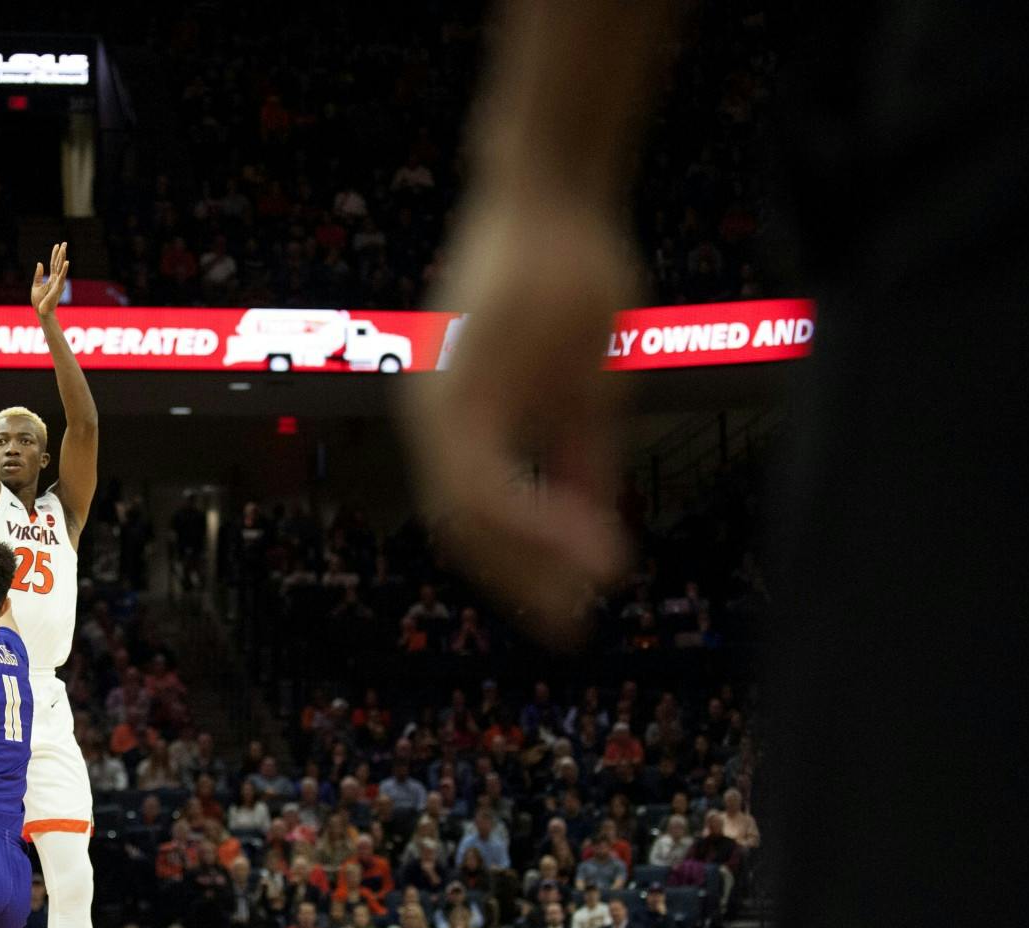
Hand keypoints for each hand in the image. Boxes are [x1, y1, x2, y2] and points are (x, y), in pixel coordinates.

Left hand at [30, 242, 67, 317]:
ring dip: (63, 257)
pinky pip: (61, 276)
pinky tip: (67, 262)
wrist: (42, 311)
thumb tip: (40, 263)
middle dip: (62, 253)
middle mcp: (56, 279)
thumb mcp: (36, 285)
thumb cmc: (38, 301)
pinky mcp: (58, 287)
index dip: (55, 254)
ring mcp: (58, 282)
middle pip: (59, 263)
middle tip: (65, 242)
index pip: (53, 263)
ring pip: (61, 267)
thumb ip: (38, 274)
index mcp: (51, 278)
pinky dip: (64, 269)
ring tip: (64, 248)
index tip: (57, 245)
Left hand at [403, 197, 633, 647]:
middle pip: (463, 531)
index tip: (566, 613)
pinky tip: (582, 541)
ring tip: (579, 599)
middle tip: (569, 628)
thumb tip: (593, 527)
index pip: (475, 522)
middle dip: (519, 584)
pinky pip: (488, 477)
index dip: (519, 572)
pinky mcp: (462, 388)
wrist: (552, 198)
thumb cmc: (567, 283)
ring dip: (528, 562)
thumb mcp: (583, 390)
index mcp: (456, 426)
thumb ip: (579, 460)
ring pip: (468, 514)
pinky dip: (534, 517)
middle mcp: (435, 421)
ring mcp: (442, 405)